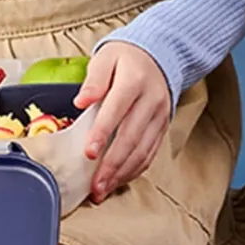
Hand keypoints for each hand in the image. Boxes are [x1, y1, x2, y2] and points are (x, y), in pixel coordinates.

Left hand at [74, 42, 173, 201]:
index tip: (88, 153)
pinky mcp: (163, 128)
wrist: (160, 56)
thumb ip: (94, 79)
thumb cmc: (127, 59)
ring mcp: (159, 117)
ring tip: (103, 189)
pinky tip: (119, 180)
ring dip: (122, 173)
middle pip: (131, 137)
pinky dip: (134, 170)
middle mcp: (151, 101)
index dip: (102, 133)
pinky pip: (150, 153)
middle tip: (95, 185)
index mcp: (134, 82)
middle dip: (111, 164)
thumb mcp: (107, 58)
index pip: (117, 110)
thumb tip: (81, 101)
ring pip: (143, 150)